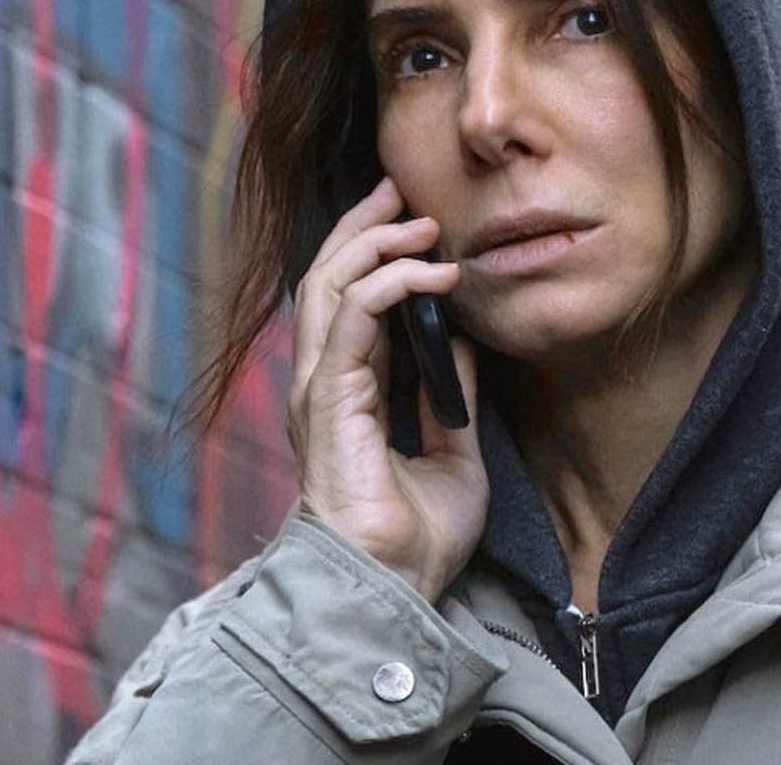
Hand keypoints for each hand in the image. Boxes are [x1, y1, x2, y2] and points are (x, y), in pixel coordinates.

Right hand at [287, 177, 485, 602]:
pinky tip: (430, 271)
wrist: (396, 589)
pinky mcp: (329, 401)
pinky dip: (388, 283)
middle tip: (402, 191)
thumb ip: (451, 398)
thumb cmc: (415, 538)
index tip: (411, 216)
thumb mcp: (454, 453)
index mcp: (344, 394)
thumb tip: (461, 342)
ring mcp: (319, 391)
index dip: (371, 251)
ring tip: (421, 221)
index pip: (343, 300)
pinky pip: (350, 319)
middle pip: (326, 278)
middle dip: (363, 227)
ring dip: (374, 244)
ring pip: (329, 286)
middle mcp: (321, 385)